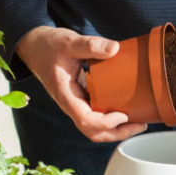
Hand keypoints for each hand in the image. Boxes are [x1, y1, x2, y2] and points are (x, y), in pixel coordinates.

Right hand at [16, 26, 147, 141]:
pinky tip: (127, 111)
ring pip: (94, 128)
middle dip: (116, 133)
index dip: (105, 122)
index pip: (85, 120)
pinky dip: (112, 119)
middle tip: (140, 125)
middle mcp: (71, 104)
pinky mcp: (82, 99)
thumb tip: (114, 48)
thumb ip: (90, 44)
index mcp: (65, 94)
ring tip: (138, 123)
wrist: (35, 47)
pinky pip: (96, 116)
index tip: (123, 115)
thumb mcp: (69, 41)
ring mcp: (76, 104)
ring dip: (116, 130)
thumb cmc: (50, 45)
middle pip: (92, 132)